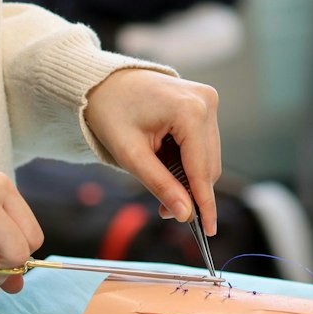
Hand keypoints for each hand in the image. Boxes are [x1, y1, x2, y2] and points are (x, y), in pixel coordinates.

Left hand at [82, 69, 222, 235]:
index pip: (202, 168)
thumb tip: (186, 214)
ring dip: (189, 178)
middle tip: (164, 211)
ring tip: (162, 188)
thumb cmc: (111, 113)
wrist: (103, 82)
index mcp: (189, 110)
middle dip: (191, 192)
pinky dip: (188, 161)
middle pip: (209, 164)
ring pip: (208, 156)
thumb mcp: (131, 155)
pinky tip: (167, 164)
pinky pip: (203, 143)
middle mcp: (206, 101)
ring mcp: (207, 99)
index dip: (205, 203)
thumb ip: (160, 185)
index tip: (207, 231)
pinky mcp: (204, 102)